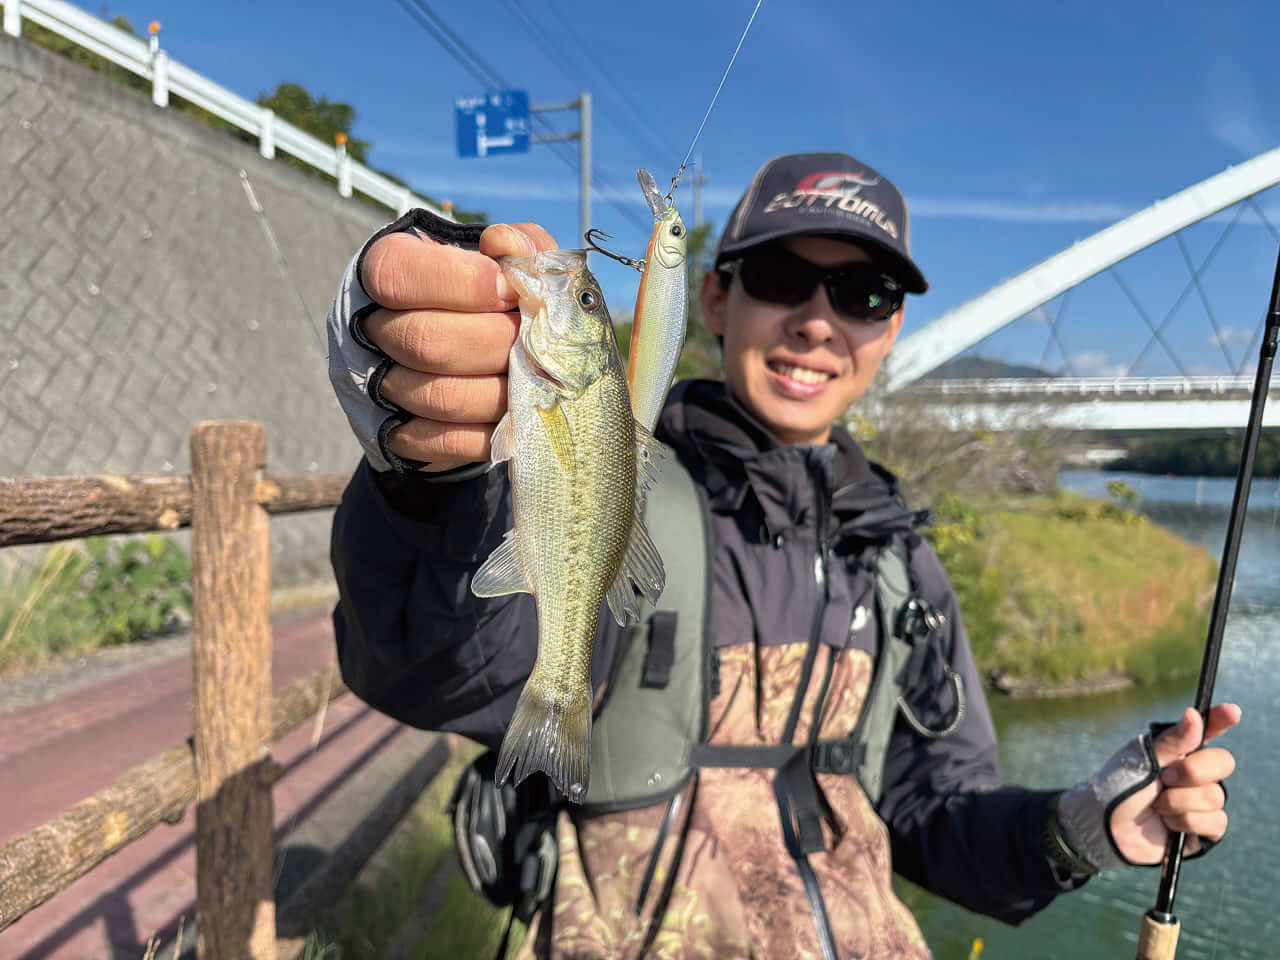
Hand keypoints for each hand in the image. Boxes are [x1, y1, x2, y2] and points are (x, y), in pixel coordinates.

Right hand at [359, 222, 557, 470]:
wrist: (467, 353)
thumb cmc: (489, 296)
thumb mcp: (505, 261)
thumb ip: (519, 247)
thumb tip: (507, 245)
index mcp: (386, 268)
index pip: (398, 275)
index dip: (464, 284)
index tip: (509, 290)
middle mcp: (369, 328)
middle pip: (427, 342)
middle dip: (495, 344)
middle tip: (530, 341)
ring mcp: (378, 385)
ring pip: (441, 397)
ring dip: (501, 391)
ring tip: (532, 377)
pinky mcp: (399, 435)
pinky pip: (446, 442)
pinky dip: (490, 431)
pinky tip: (516, 413)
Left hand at [1108, 703, 1239, 863]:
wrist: (1106, 827)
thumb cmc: (1119, 788)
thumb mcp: (1141, 760)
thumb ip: (1171, 743)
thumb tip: (1195, 715)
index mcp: (1178, 750)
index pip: (1208, 730)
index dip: (1222, 719)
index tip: (1232, 712)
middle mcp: (1195, 772)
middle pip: (1223, 762)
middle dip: (1192, 771)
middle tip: (1164, 778)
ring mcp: (1201, 800)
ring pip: (1215, 795)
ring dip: (1178, 801)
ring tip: (1156, 805)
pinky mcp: (1204, 828)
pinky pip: (1216, 821)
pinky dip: (1186, 822)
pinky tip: (1168, 824)